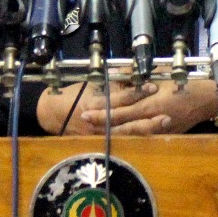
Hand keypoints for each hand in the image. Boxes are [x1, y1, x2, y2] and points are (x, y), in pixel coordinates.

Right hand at [37, 81, 165, 135]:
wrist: (52, 114)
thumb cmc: (71, 96)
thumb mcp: (89, 84)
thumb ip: (109, 83)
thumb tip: (129, 75)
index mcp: (95, 104)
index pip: (119, 100)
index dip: (136, 94)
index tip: (151, 87)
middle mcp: (99, 122)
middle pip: (126, 121)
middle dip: (147, 117)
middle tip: (165, 112)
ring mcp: (100, 134)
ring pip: (127, 133)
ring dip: (147, 129)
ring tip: (165, 122)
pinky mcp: (101, 141)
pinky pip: (123, 140)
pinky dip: (138, 137)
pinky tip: (154, 133)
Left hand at [81, 79, 217, 134]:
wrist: (207, 99)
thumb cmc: (185, 83)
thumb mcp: (161, 75)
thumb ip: (141, 78)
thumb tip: (121, 74)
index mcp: (152, 104)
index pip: (122, 111)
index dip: (104, 113)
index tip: (88, 112)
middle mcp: (153, 120)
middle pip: (123, 126)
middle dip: (103, 124)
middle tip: (87, 121)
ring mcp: (159, 129)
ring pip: (131, 134)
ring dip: (113, 131)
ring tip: (97, 129)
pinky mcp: (165, 133)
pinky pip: (143, 135)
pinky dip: (129, 135)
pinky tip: (119, 134)